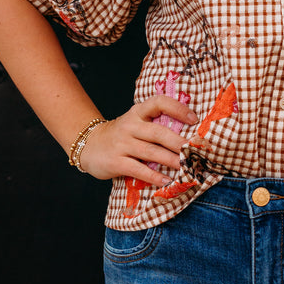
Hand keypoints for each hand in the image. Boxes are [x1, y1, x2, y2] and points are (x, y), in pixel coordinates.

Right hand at [78, 96, 197, 184]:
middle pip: (158, 132)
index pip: (159, 103)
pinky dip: (153, 176)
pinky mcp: (116, 162)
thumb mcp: (136, 123)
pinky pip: (138, 169)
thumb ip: (155, 126)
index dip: (177, 108)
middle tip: (194, 151)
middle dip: (178, 143)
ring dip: (170, 160)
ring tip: (185, 167)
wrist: (89, 145)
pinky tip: (166, 180)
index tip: (194, 119)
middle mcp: (130, 126)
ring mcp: (122, 144)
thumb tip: (188, 137)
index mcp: (138, 112)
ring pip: (150, 152)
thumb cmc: (122, 135)